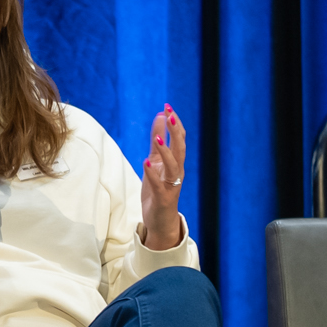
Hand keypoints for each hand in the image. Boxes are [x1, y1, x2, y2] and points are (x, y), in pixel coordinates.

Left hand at [140, 103, 185, 248]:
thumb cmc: (158, 190)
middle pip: (180, 149)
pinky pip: (159, 185)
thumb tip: (160, 116)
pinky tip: (146, 163)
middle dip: (175, 132)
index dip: (174, 123)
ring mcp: (171, 185)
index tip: (167, 106)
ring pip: (173, 166)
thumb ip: (157, 142)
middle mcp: (177, 172)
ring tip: (156, 138)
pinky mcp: (163, 198)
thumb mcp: (156, 162)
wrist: (160, 220)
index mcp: (176, 162)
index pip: (179, 139)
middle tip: (170, 114)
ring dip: (165, 151)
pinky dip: (153, 173)